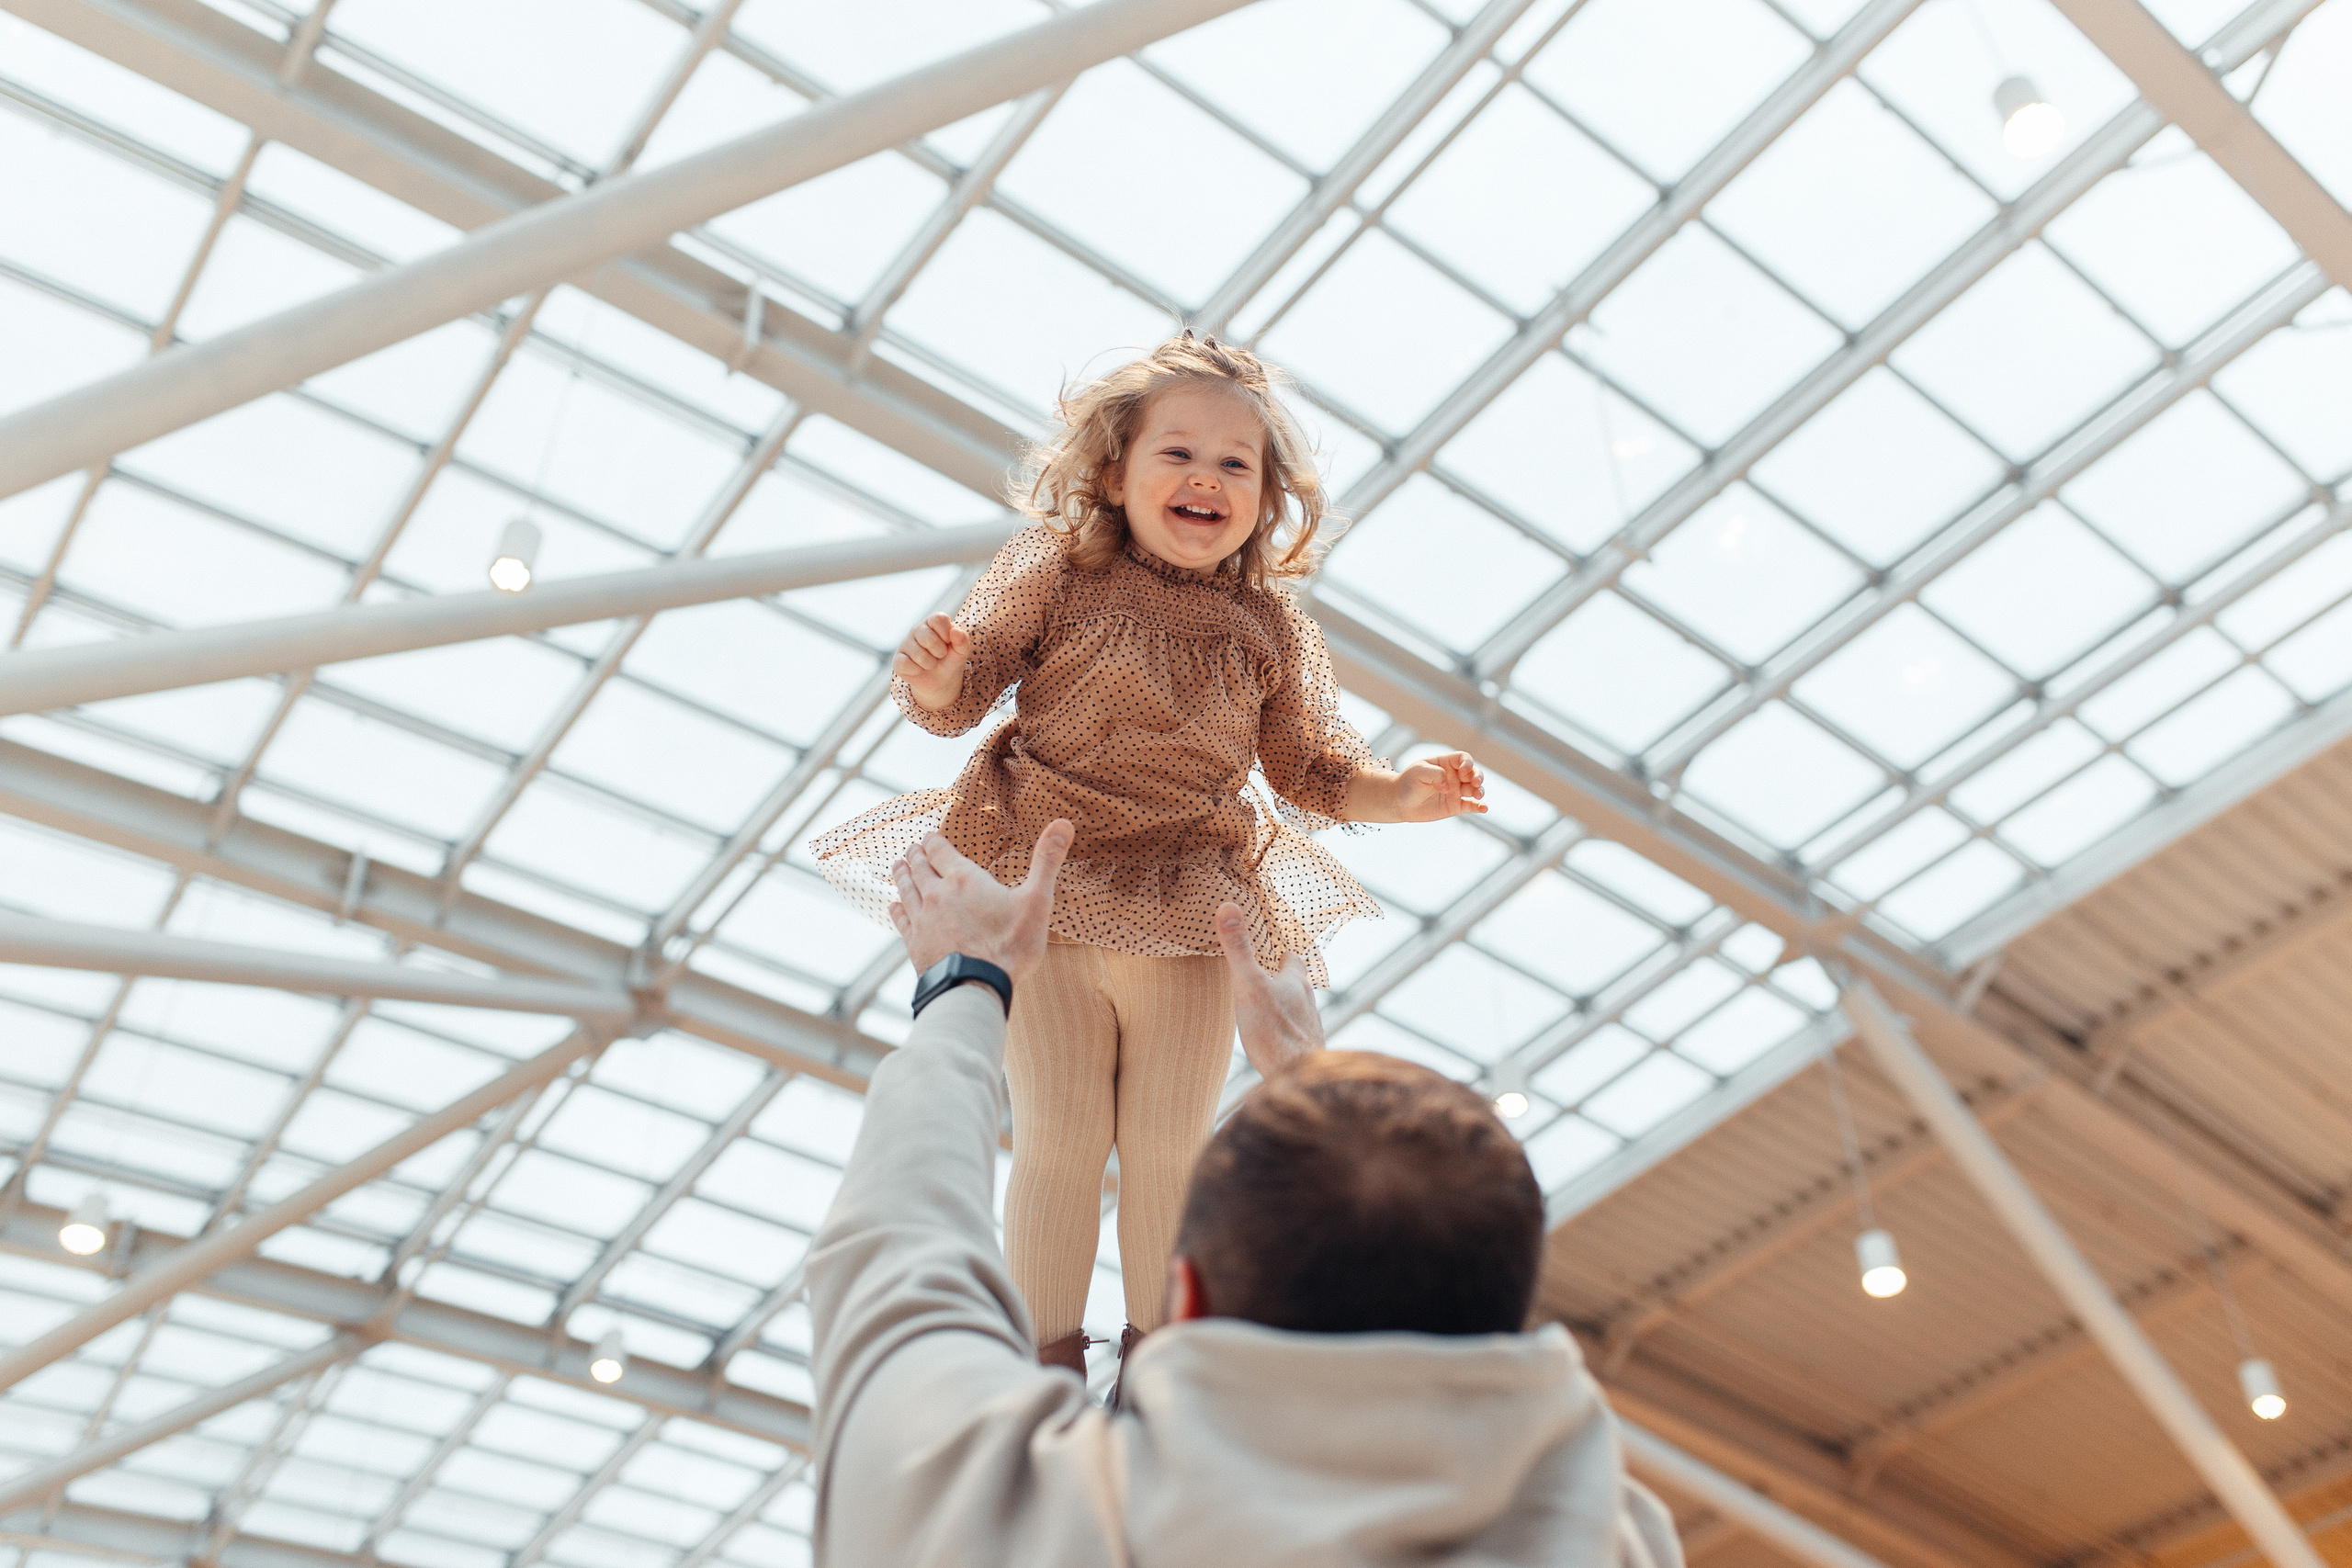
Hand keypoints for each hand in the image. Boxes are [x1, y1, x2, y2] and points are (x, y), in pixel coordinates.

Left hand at [889, 821, 1069, 986]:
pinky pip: (901, 920)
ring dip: (901, 875)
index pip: (940, 850)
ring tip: (898, 866)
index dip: (934, 840)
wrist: (977, 987)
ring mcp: (923, 920)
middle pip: (920, 867)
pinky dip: (896, 909)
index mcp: (964, 879)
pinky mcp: (915, 943)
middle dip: (916, 855)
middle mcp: (937, 894)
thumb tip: (1063, 823)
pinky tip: (893, 906)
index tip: (929, 835)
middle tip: (912, 848)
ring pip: (906, 890)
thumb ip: (1047, 861)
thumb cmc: (1010, 945)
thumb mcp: (1037, 900)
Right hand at [893, 613, 970, 711]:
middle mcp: (917, 629)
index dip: (946, 633)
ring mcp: (906, 644)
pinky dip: (917, 671)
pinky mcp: (898, 659)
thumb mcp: (961, 651)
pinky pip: (905, 664)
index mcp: (933, 622)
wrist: (941, 681)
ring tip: (931, 664)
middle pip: (928, 637)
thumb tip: (955, 631)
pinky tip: (919, 669)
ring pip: (918, 654)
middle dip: (940, 652)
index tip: (949, 642)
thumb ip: (962, 640)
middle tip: (940, 655)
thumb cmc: (950, 660)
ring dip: (930, 664)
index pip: (938, 619)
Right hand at [1212, 902, 1321, 1078]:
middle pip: (1298, 984)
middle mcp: (1307, 1002)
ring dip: (1285, 1005)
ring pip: (1298, 1009)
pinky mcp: (1305, 1049)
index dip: (1284, 953)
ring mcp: (1308, 1027)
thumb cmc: (1273, 1030)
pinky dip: (1285, 1030)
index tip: (1276, 948)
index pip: (1293, 959)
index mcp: (1295, 982)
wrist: (1297, 1076)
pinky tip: (1274, 1039)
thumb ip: (1238, 949)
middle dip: (1284, 979)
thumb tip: (1228, 908)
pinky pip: (1295, 1033)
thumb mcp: (1248, 984)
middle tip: (1268, 975)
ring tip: (1269, 1006)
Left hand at [1391, 750, 1485, 821]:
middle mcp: (1454, 776)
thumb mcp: (1418, 772)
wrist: (1399, 802)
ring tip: (1478, 795)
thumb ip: (1435, 774)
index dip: (1467, 764)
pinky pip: (1471, 806)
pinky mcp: (1455, 806)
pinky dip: (1479, 807)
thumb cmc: (1407, 782)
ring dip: (1480, 791)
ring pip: (1475, 789)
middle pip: (1473, 773)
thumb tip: (1448, 787)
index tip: (1462, 772)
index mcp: (1446, 763)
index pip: (1463, 759)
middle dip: (1478, 776)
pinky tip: (1484, 808)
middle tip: (1476, 783)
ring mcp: (1455, 791)